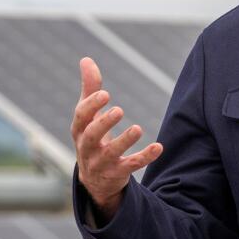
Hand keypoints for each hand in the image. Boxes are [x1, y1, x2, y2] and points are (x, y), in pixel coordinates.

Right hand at [70, 56, 162, 219]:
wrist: (94, 179)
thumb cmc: (91, 136)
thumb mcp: (88, 115)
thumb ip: (89, 88)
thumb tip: (86, 59)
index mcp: (80, 130)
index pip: (81, 117)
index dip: (91, 105)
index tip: (105, 93)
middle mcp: (87, 147)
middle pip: (92, 136)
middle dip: (104, 124)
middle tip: (119, 110)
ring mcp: (101, 163)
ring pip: (111, 153)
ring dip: (124, 141)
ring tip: (138, 128)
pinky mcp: (118, 173)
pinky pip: (131, 166)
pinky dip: (144, 157)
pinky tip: (158, 147)